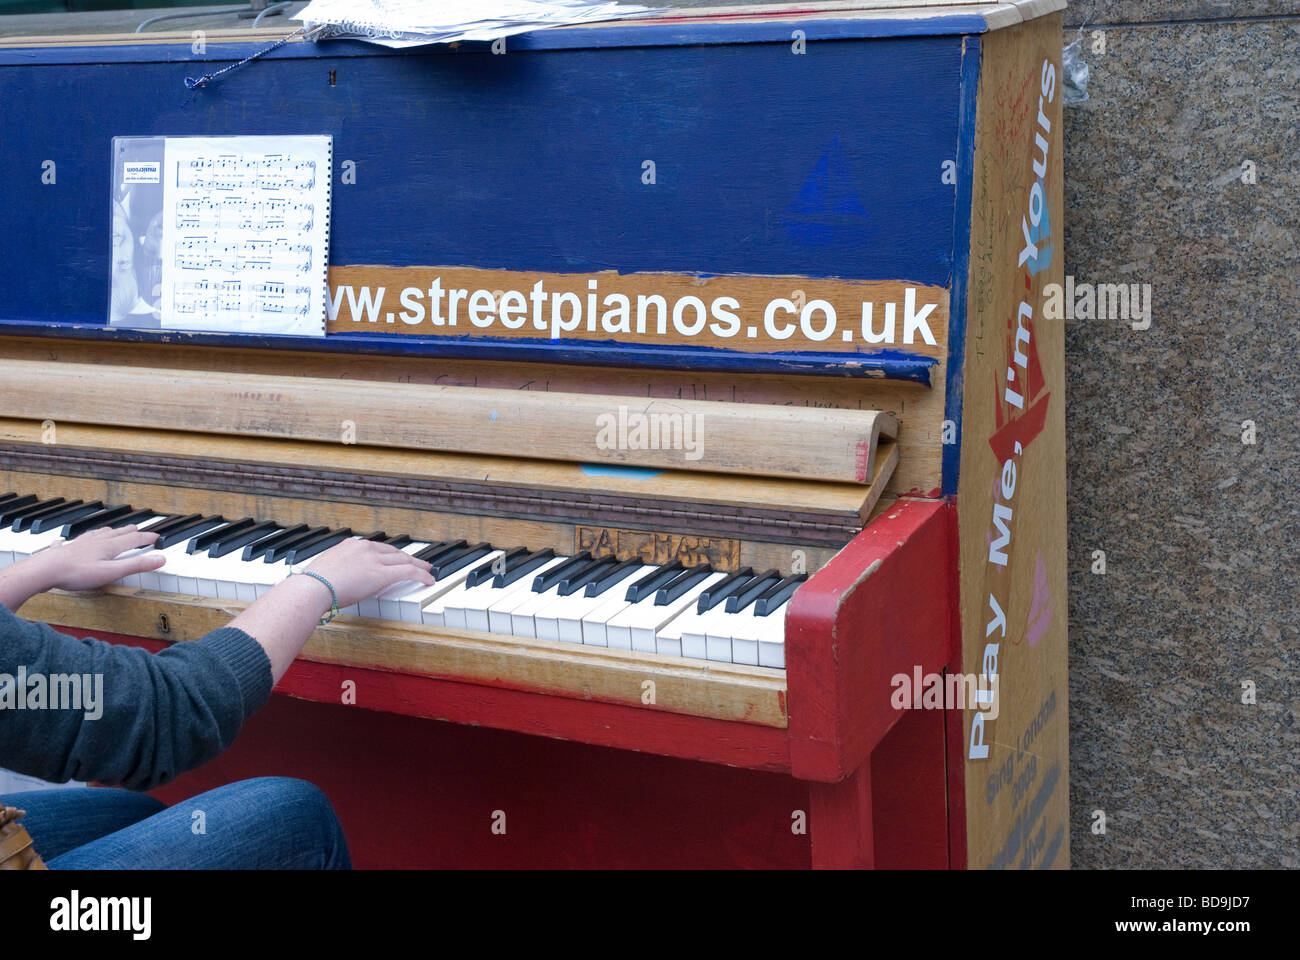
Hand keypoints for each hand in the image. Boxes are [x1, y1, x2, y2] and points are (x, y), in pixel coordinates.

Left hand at [0, 526, 164, 610]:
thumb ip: (137, 565)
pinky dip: (74, 540)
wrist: (45, 570)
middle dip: (129, 531)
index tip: (157, 537)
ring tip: (111, 530)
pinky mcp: (65, 551)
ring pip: (96, 535)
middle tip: (137, 528)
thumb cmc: (77, 573)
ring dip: (107, 532)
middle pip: (116, 534)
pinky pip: (71, 542)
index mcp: (109, 546)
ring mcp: (79, 545)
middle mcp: (95, 542)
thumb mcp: (112, 572)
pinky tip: (65, 540)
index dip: (146, 538)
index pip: (133, 539)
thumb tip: (160, 559)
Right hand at [299, 538, 435, 608]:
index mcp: (350, 546)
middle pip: (393, 551)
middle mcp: (365, 548)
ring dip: (418, 565)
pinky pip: (409, 572)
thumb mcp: (324, 572)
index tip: (395, 558)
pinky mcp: (383, 573)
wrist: (313, 587)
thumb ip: (334, 573)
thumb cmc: (312, 585)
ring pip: (404, 560)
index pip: (376, 548)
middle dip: (407, 557)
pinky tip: (429, 579)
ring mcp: (374, 560)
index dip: (389, 554)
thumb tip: (331, 582)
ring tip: (427, 570)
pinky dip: (421, 575)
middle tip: (418, 561)